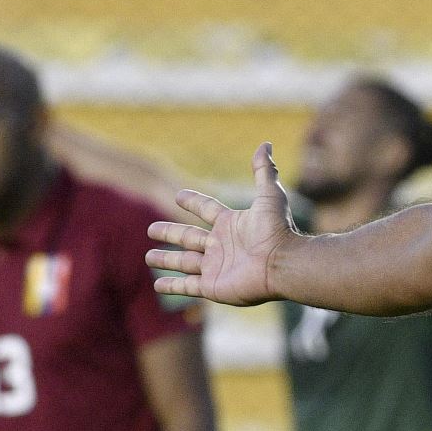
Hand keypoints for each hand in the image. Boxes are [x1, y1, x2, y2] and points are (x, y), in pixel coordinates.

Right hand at [147, 143, 295, 306]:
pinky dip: (172, 285)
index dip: (193, 202)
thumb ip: (264, 170)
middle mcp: (221, 245)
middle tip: (152, 229)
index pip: (207, 210)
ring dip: (167, 260)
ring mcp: (215, 267)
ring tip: (149, 257)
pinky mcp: (212, 287)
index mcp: (231, 224)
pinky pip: (187, 286)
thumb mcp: (269, 195)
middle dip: (171, 233)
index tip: (178, 196)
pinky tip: (158, 285)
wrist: (282, 263)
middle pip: (189, 237)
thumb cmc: (276, 230)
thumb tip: (265, 143)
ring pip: (185, 262)